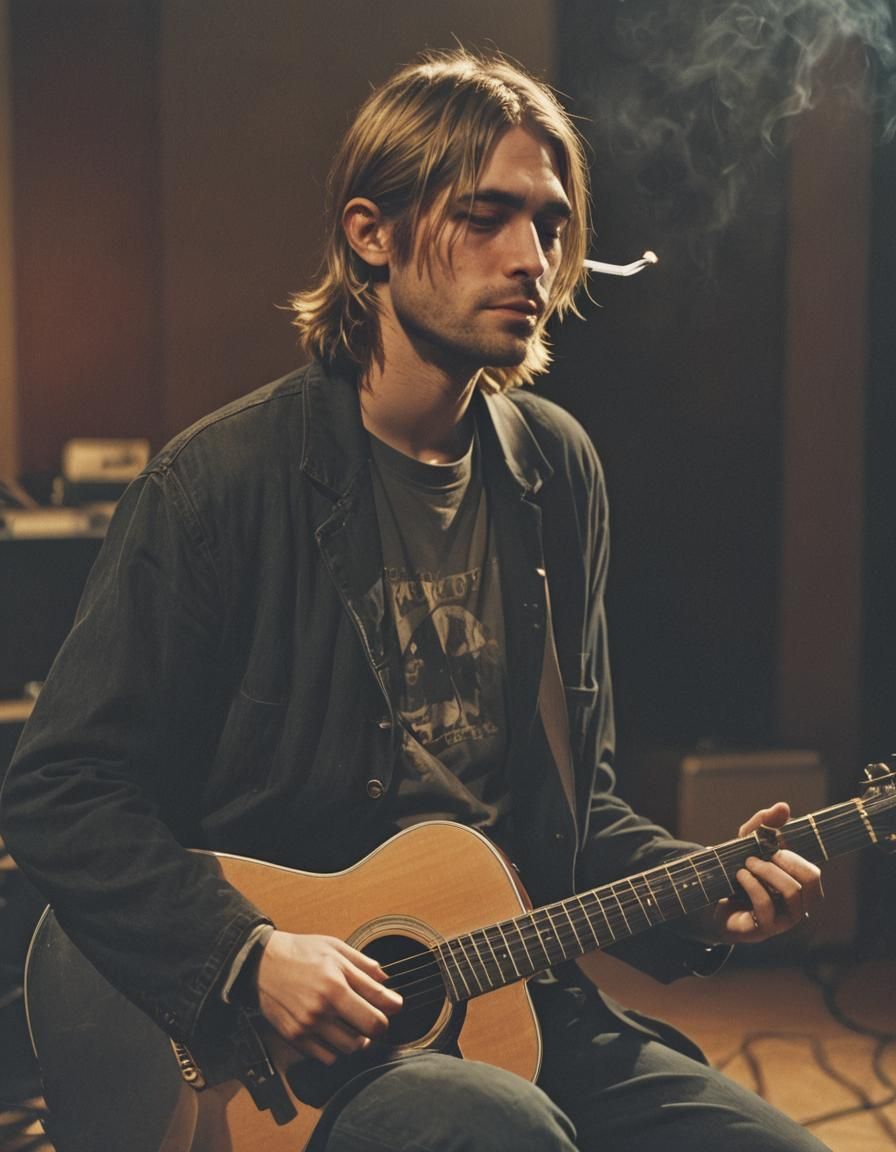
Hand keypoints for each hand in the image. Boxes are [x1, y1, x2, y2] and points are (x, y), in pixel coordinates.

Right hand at [255, 931, 402, 1064]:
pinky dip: (337, 1049)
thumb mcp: (335, 948)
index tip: (394, 1005)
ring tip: (354, 1024)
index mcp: (335, 983)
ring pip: (350, 1049)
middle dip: (378, 1026)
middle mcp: (322, 1007)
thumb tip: (386, 981)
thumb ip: (363, 965)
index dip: (393, 1008)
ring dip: (358, 1039)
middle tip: (375, 1017)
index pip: (378, 1009)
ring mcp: (308, 1026)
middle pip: (368, 1033)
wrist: (261, 964)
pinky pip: (327, 1057)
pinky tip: (335, 1032)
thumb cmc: (300, 952)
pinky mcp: (295, 1038)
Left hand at [702, 802, 823, 944]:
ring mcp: (781, 921)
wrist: (713, 902)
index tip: (771, 849)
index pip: (813, 874)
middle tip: (757, 856)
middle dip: (783, 862)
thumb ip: (764, 825)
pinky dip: (752, 885)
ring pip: (790, 893)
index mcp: (799, 890)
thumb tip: (783, 806)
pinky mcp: (762, 929)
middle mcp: (796, 908)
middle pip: (809, 882)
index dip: (793, 858)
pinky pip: (766, 906)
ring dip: (766, 871)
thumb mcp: (747, 844)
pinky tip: (740, 876)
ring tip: (746, 864)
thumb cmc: (740, 873)